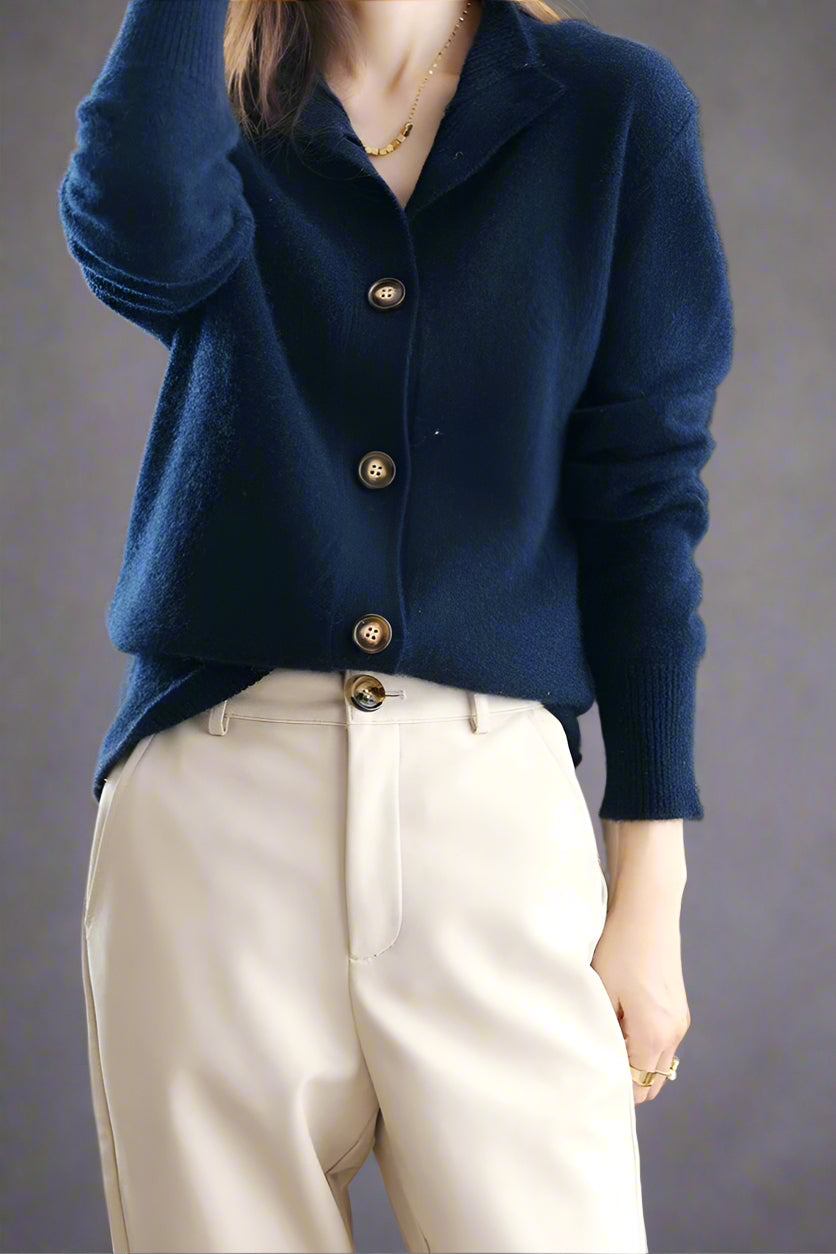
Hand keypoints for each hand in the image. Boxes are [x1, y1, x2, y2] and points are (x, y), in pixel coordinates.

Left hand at [593, 819, 690, 1103]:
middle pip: (650, 1081)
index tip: (586, 1078)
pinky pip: (661, 1044)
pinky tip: (618, 1026)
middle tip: (591, 1066)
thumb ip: (603, 1035)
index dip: (610, 1086)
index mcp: (655, 1036)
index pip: (635, 1087)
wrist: (648, 909)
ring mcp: (680, 1021)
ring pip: (657, 1063)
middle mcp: (675, 1035)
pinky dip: (642, 1046)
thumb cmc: (620, 948)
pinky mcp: (678, 1007)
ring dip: (634, 1062)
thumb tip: (598, 1063)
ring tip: (602, 1043)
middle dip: (624, 1081)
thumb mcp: (602, 993)